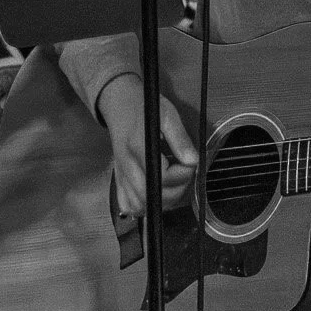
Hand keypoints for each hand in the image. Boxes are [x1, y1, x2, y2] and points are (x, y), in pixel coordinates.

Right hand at [96, 73, 198, 218]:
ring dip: (162, 200)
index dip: (182, 175)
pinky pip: (127, 204)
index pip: (162, 177)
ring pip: (140, 204)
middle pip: (152, 196)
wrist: (118, 103)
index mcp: (138, 147)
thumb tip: (193, 161)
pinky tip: (153, 193)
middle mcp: (126, 164)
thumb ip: (180, 139)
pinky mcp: (118, 178)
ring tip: (172, 182)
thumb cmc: (143, 107)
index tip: (190, 163)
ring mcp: (120, 173)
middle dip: (176, 190)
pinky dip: (142, 206)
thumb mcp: (167, 115)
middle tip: (184, 173)